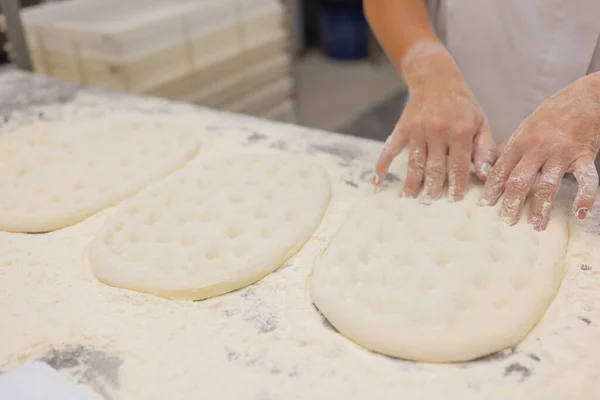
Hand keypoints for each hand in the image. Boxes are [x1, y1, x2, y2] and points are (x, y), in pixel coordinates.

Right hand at [372, 42, 496, 202]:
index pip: (459, 166)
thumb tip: (486, 175)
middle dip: (434, 189)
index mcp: (461, 131)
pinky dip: (382, 165)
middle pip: (436, 168)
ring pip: (415, 163)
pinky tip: (377, 181)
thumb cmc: (462, 104)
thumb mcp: (480, 122)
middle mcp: (439, 132)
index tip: (454, 202)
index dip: (458, 185)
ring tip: (410, 201)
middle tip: (431, 207)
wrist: (436, 78)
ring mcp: (418, 130)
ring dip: (412, 184)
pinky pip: (391, 149)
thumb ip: (484, 149)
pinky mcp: (403, 128)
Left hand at [481, 72, 599, 229]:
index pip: (500, 170)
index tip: (485, 206)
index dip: (492, 189)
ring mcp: (562, 152)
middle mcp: (538, 147)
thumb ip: (508, 151)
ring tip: (537, 226)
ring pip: (547, 184)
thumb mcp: (525, 129)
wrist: (585, 96)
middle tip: (506, 223)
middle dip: (511, 203)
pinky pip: (586, 178)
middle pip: (519, 180)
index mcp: (520, 142)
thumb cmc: (552, 116)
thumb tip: (486, 170)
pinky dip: (586, 197)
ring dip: (541, 207)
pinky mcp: (585, 154)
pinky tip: (581, 214)